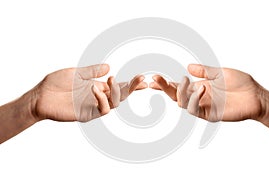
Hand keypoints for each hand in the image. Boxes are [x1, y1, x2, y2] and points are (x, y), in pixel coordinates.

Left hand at [32, 64, 146, 121]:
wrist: (40, 96)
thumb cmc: (55, 84)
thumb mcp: (76, 73)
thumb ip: (92, 71)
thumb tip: (109, 67)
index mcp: (97, 87)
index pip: (118, 85)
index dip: (131, 83)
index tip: (143, 78)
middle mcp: (98, 97)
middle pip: (121, 95)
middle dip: (133, 88)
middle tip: (142, 80)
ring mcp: (93, 106)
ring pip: (115, 103)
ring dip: (118, 92)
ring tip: (112, 80)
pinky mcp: (87, 114)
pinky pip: (102, 109)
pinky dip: (103, 99)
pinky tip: (95, 89)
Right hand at [150, 64, 264, 121]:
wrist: (255, 96)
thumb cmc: (241, 83)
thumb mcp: (220, 72)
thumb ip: (204, 71)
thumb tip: (188, 67)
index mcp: (200, 87)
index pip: (179, 86)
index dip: (166, 83)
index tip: (153, 78)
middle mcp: (199, 97)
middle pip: (176, 95)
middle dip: (165, 88)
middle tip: (155, 81)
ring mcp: (203, 106)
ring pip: (182, 103)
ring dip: (179, 92)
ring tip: (184, 81)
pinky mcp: (209, 114)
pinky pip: (194, 110)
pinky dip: (194, 100)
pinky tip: (201, 89)